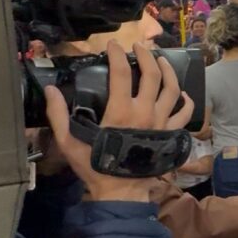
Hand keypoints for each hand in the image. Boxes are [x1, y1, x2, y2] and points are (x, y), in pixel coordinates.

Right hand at [44, 41, 180, 202]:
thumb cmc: (95, 167)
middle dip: (146, 55)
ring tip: (161, 60)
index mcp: (121, 111)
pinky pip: (185, 114)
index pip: (121, 72)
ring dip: (168, 70)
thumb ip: (58, 114)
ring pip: (173, 89)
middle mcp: (146, 112)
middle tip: (139, 46)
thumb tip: (50, 89)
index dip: (117, 54)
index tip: (112, 45)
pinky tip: (183, 94)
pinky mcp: (171, 134)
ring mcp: (162, 122)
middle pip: (153, 74)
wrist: (121, 192)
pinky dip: (186, 101)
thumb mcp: (69, 142)